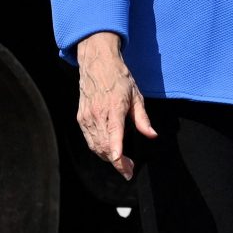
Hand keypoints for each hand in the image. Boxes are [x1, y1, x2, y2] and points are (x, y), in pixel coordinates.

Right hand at [75, 32, 155, 180]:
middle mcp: (98, 114)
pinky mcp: (81, 118)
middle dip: (118, 163)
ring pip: (96, 146)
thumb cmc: (119, 78)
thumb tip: (152, 135)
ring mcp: (87, 117)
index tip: (123, 167)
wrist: (97, 63)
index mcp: (114, 108)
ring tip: (121, 161)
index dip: (117, 155)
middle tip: (129, 168)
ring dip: (108, 158)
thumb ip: (143, 119)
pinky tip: (107, 150)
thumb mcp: (136, 96)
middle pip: (105, 148)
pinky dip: (98, 149)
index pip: (114, 136)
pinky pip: (89, 140)